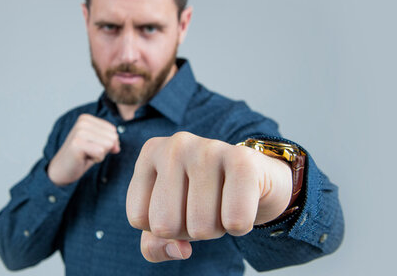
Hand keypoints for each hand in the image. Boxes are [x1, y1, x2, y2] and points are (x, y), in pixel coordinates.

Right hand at [47, 114, 120, 185]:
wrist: (61, 170)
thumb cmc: (81, 157)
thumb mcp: (99, 145)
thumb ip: (111, 141)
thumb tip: (117, 147)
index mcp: (87, 118)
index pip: (113, 131)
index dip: (106, 143)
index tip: (91, 146)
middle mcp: (83, 122)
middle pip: (112, 137)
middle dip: (104, 149)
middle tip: (88, 152)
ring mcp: (79, 132)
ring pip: (108, 144)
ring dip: (100, 154)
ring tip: (86, 154)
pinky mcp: (77, 144)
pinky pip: (101, 152)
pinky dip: (96, 159)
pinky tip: (84, 158)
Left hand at [126, 131, 292, 261]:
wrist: (258, 178)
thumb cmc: (205, 198)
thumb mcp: (171, 218)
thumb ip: (155, 244)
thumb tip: (179, 251)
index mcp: (151, 153)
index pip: (139, 218)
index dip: (163, 227)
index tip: (182, 206)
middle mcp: (175, 145)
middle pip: (165, 226)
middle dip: (189, 230)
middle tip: (206, 208)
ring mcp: (209, 148)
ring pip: (200, 227)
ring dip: (216, 229)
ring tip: (224, 204)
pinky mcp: (243, 160)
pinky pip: (234, 221)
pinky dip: (240, 227)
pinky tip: (243, 204)